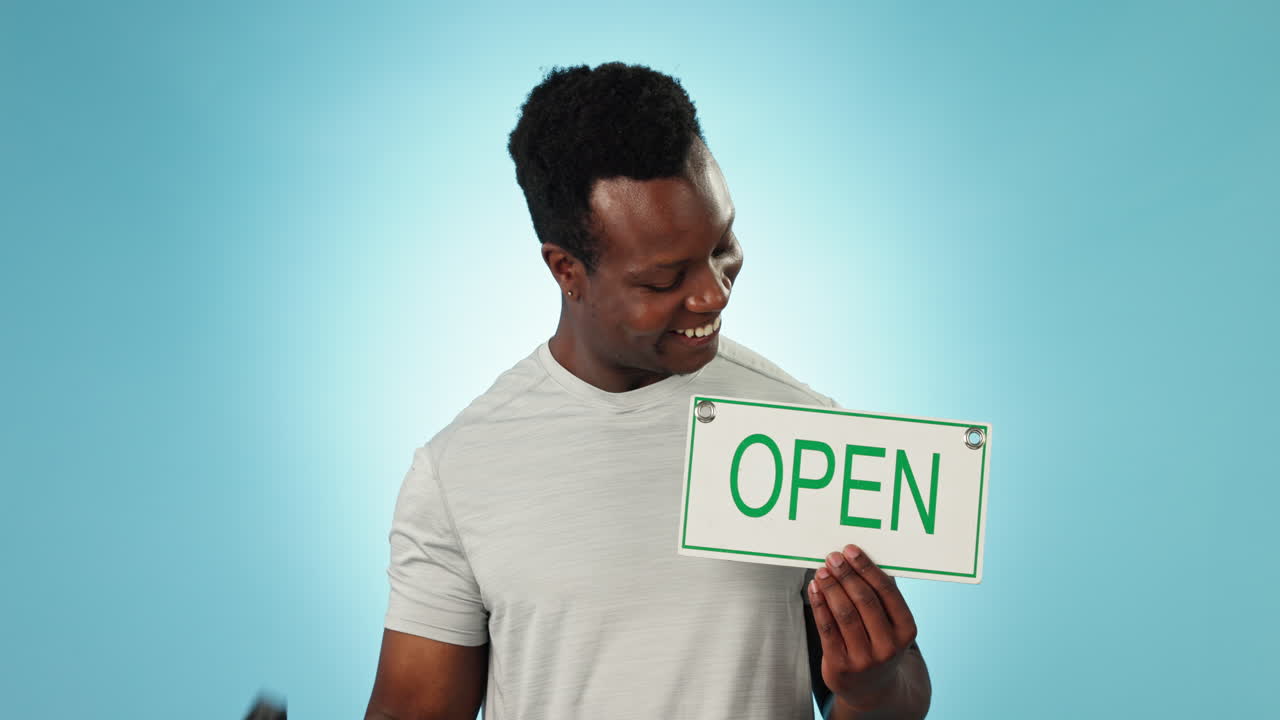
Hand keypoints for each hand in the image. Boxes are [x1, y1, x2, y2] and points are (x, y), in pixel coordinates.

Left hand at [808, 544, 918, 711]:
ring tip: (822, 571)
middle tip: (833, 557)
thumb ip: (883, 596)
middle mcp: (888, 646)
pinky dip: (819, 605)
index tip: (851, 550)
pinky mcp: (840, 665)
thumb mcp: (893, 626)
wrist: (873, 689)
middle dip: (846, 575)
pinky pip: (827, 629)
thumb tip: (867, 557)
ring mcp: (864, 659)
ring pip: (844, 613)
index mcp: (906, 630)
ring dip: (831, 587)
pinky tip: (814, 589)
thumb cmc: (881, 645)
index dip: (867, 568)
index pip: (886, 592)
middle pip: (864, 601)